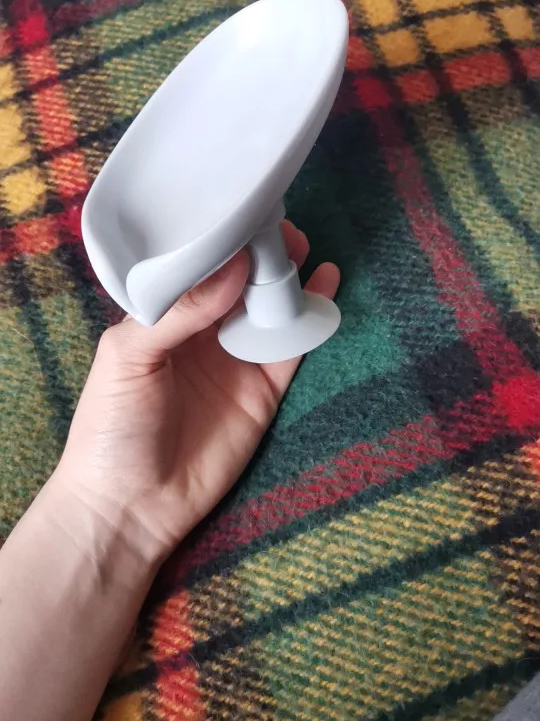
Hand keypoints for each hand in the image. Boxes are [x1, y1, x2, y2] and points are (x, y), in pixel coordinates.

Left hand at [57, 222, 338, 561]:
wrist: (132, 506)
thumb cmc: (111, 428)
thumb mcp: (127, 357)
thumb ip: (178, 311)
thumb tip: (231, 267)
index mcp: (163, 318)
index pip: (198, 269)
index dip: (222, 243)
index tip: (245, 215)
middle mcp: (201, 333)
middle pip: (240, 284)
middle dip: (262, 255)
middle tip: (284, 230)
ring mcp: (235, 362)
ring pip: (269, 310)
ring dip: (289, 279)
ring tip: (307, 249)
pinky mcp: (264, 392)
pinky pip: (292, 349)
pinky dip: (311, 320)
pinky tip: (326, 287)